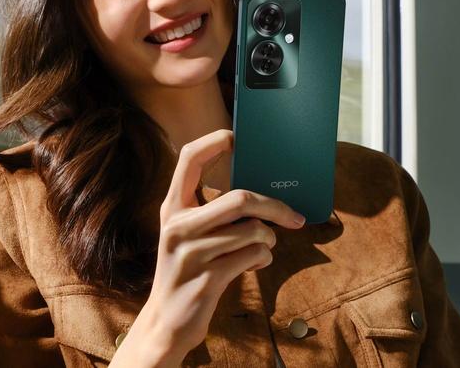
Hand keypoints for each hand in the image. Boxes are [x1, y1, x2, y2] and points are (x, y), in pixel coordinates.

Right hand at [110, 129, 305, 366]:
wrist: (166, 321)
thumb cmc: (187, 270)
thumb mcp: (186, 234)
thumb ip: (210, 210)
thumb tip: (257, 191)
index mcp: (172, 208)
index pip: (188, 158)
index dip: (214, 141)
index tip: (236, 138)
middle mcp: (177, 226)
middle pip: (239, 198)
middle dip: (274, 206)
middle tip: (293, 216)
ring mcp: (191, 253)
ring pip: (253, 230)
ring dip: (268, 240)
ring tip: (262, 248)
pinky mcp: (207, 278)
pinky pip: (254, 256)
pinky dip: (263, 259)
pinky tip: (253, 265)